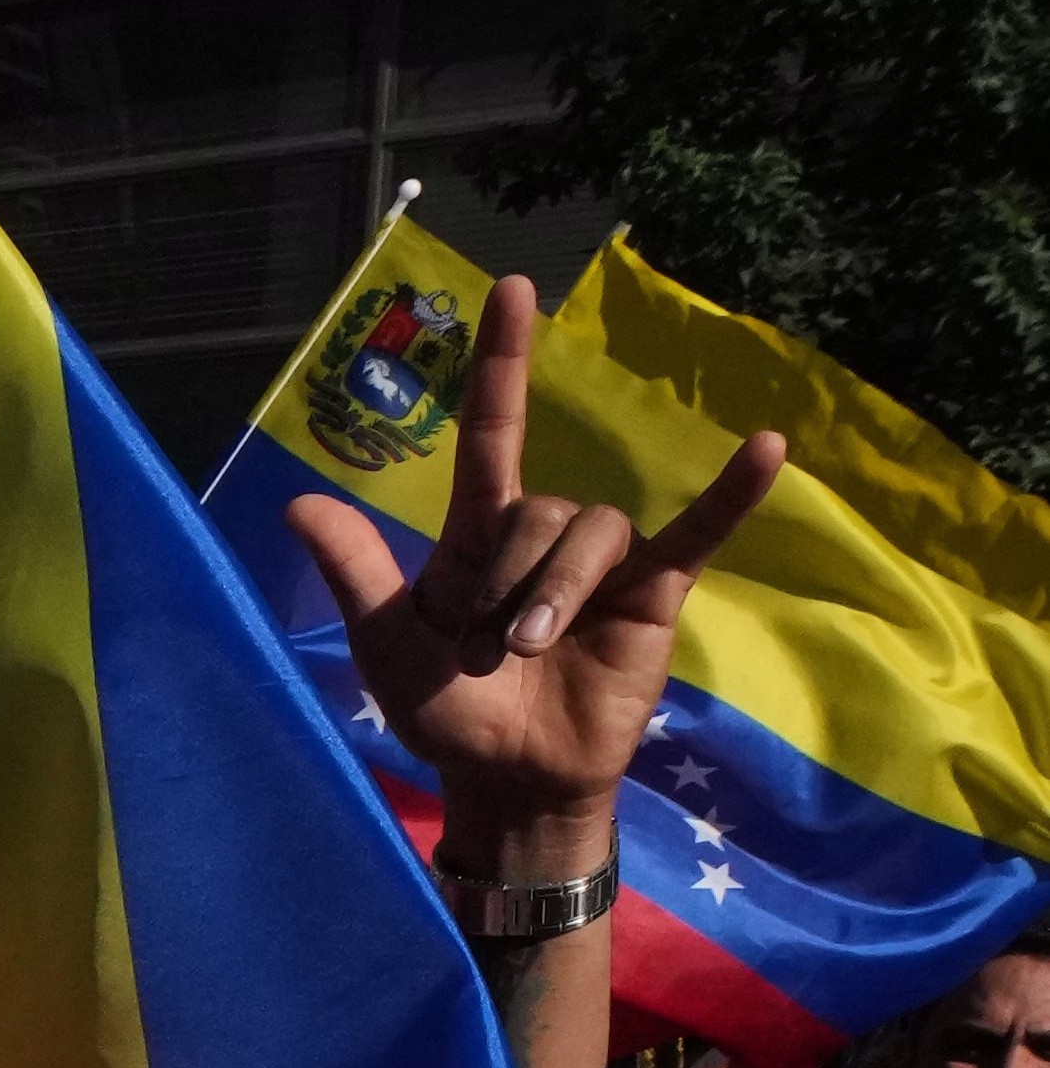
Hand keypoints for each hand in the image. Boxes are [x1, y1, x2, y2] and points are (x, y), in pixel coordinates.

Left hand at [285, 274, 779, 842]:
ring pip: (592, 532)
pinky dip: (730, 495)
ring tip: (529, 652)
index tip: (514, 288)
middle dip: (510, 582)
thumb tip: (298, 502)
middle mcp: (543, 536)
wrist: (507, 778)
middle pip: (539, 509)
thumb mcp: (385, 643)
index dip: (504, 362)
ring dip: (557, 594)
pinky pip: (697, 533)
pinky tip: (769, 447)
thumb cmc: (444, 712)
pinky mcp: (655, 592)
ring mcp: (604, 561)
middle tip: (486, 652)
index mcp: (478, 537)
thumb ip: (355, 569)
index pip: (493, 432)